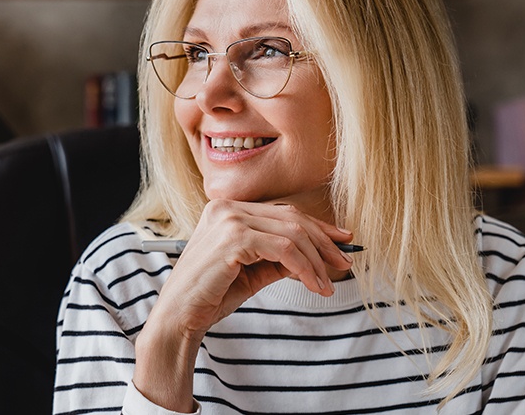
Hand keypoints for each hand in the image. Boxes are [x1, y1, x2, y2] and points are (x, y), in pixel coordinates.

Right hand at [133, 199, 352, 409]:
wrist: (179, 317)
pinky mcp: (233, 237)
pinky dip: (304, 267)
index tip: (341, 240)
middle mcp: (228, 207)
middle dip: (323, 242)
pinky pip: (283, 249)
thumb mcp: (254, 271)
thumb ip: (281, 258)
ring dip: (316, 260)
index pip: (283, 212)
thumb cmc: (212, 294)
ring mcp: (229, 219)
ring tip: (327, 283)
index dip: (317, 226)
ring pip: (291, 233)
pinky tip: (314, 284)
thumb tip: (318, 255)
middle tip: (344, 262)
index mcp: (229, 210)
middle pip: (292, 218)